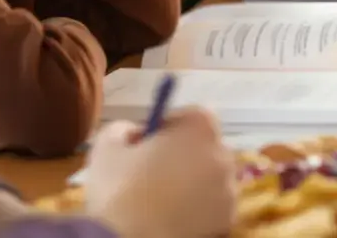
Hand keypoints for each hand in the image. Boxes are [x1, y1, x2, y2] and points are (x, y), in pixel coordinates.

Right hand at [85, 108, 234, 237]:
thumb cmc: (119, 188)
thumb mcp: (106, 144)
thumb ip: (125, 128)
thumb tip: (134, 134)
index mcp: (199, 128)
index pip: (190, 116)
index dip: (167, 127)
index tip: (147, 143)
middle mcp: (222, 155)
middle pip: (203, 147)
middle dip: (182, 154)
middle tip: (151, 171)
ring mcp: (229, 190)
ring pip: (209, 178)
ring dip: (191, 181)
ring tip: (161, 198)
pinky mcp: (227, 220)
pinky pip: (211, 205)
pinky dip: (197, 207)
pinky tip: (171, 215)